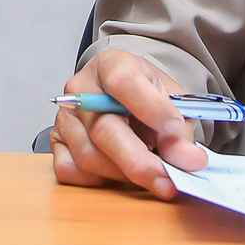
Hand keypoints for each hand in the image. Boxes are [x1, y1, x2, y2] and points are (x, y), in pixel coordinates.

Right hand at [50, 49, 207, 198]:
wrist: (126, 98)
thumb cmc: (147, 98)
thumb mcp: (172, 101)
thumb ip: (180, 130)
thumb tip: (188, 160)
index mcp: (111, 64)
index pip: (124, 83)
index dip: (152, 111)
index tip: (176, 135)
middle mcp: (81, 88)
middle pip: (104, 129)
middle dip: (140, 162)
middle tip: (168, 180)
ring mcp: (65, 116)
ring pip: (88, 156)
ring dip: (123, 174)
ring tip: (148, 174)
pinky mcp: (56, 142)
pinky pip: (70, 171)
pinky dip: (97, 180)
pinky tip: (118, 174)